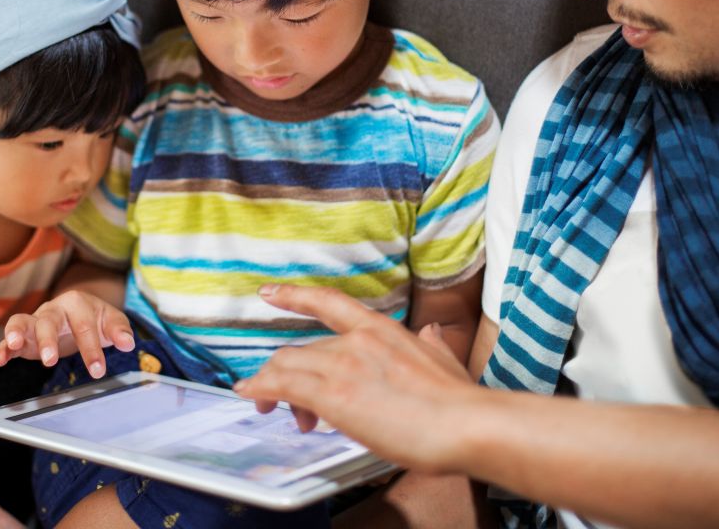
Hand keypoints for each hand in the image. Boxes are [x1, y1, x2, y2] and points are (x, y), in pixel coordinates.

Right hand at [0, 290, 134, 378]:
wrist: (80, 311)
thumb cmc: (95, 318)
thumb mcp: (111, 321)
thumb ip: (120, 330)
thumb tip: (127, 343)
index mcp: (77, 303)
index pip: (83, 326)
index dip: (90, 349)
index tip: (97, 370)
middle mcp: (53, 310)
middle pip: (48, 321)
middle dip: (48, 340)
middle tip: (51, 361)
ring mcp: (36, 321)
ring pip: (22, 322)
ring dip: (16, 333)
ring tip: (13, 346)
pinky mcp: (24, 337)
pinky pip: (9, 340)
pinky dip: (2, 348)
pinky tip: (0, 361)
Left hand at [233, 284, 483, 472]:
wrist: (466, 424)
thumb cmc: (461, 403)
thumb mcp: (445, 360)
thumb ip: (431, 344)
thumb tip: (431, 333)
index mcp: (382, 330)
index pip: (329, 303)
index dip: (295, 297)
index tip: (269, 293)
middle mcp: (357, 341)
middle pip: (302, 350)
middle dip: (291, 377)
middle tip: (299, 411)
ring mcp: (342, 364)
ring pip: (286, 366)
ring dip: (272, 388)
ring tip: (274, 411)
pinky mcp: (331, 393)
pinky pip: (281, 385)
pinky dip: (260, 389)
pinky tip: (252, 397)